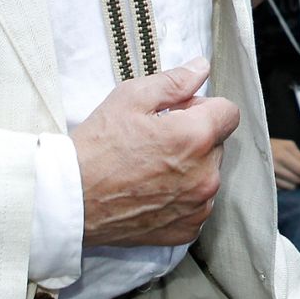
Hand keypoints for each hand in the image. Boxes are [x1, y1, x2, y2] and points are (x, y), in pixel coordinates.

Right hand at [72, 58, 240, 246]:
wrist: (70, 200)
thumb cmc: (97, 147)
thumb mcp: (131, 98)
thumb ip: (175, 81)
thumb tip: (202, 68)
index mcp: (196, 136)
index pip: (229, 113)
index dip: (203, 108)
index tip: (179, 114)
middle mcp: (205, 174)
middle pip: (217, 144)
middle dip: (196, 137)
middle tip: (157, 140)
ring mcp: (197, 206)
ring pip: (208, 174)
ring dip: (191, 168)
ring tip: (151, 168)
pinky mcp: (186, 230)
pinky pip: (197, 205)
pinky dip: (182, 197)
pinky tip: (152, 191)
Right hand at [271, 138, 299, 190]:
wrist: (250, 150)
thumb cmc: (273, 146)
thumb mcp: (288, 145)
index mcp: (281, 155)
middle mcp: (274, 167)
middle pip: (297, 180)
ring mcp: (269, 177)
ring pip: (290, 187)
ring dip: (296, 183)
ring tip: (294, 176)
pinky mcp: (266, 184)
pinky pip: (283, 190)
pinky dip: (287, 186)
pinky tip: (286, 179)